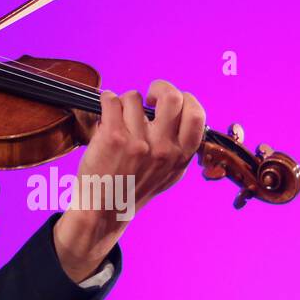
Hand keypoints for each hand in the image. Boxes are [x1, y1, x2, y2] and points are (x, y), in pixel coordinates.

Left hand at [53, 80, 205, 280]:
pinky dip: (106, 100)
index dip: (185, 99)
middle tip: (148, 97)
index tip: (169, 104)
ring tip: (119, 117)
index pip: (197, 115)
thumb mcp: (169, 174)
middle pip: (172, 97)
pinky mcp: (113, 137)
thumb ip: (181, 147)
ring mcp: (138, 143)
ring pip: (134, 97)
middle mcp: (163, 149)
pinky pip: (112, 100)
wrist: (102, 212)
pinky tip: (106, 112)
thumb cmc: (134, 190)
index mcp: (180, 157)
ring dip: (125, 102)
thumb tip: (186, 112)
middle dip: (159, 87)